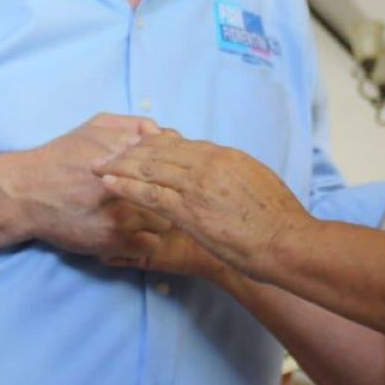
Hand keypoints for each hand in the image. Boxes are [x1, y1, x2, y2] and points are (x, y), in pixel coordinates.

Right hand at [11, 114, 161, 258]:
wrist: (26, 193)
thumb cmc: (61, 157)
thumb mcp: (93, 128)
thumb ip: (130, 125)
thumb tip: (160, 132)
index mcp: (124, 154)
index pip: (171, 163)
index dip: (173, 171)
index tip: (168, 177)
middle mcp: (124, 184)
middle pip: (172, 194)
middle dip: (170, 196)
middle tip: (164, 199)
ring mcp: (119, 215)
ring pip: (165, 221)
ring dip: (160, 219)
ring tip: (146, 216)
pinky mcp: (111, 240)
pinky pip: (150, 245)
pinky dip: (146, 240)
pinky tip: (135, 233)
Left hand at [95, 131, 311, 279]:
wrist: (286, 241)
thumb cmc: (277, 219)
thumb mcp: (256, 182)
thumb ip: (233, 173)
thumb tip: (222, 169)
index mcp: (224, 155)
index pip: (180, 143)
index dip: (153, 142)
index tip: (136, 143)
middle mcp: (207, 163)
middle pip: (159, 149)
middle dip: (129, 149)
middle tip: (107, 149)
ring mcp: (196, 185)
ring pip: (149, 167)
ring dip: (120, 164)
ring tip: (99, 163)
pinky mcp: (188, 209)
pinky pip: (149, 193)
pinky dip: (126, 186)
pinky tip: (109, 183)